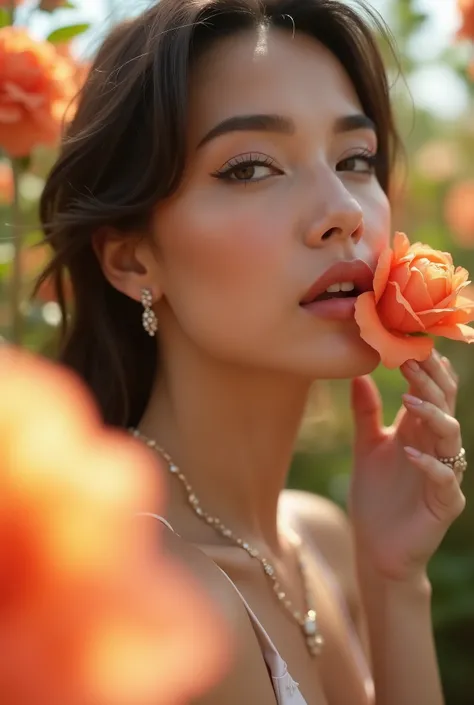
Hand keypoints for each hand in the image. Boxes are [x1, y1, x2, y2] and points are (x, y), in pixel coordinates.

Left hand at [349, 350, 465, 582]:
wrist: (376, 547)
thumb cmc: (375, 496)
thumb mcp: (365, 447)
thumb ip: (365, 413)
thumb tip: (357, 374)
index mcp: (418, 431)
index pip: (430, 391)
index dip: (422, 368)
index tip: (406, 341)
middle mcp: (434, 447)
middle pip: (443, 405)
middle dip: (429, 381)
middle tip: (409, 360)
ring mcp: (443, 474)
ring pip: (450, 436)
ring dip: (432, 415)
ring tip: (409, 400)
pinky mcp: (444, 503)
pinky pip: (444, 479)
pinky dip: (428, 464)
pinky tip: (407, 451)